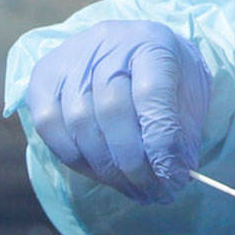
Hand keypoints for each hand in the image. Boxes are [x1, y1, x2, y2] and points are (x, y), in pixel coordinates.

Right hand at [26, 20, 210, 203]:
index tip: (173, 177)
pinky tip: (101, 173)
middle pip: (111, 110)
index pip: (151, 93)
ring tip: (133, 189)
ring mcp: (71, 58)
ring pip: (79, 122)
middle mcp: (107, 43)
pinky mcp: (44, 76)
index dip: (161, 141)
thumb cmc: (167, 79)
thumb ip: (182, 135)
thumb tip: (172, 177)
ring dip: (106, 168)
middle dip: (133, 163)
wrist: (132, 51)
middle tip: (153, 193)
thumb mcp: (189, 99)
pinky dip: (75, 158)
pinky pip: (49, 125)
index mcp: (151, 42)